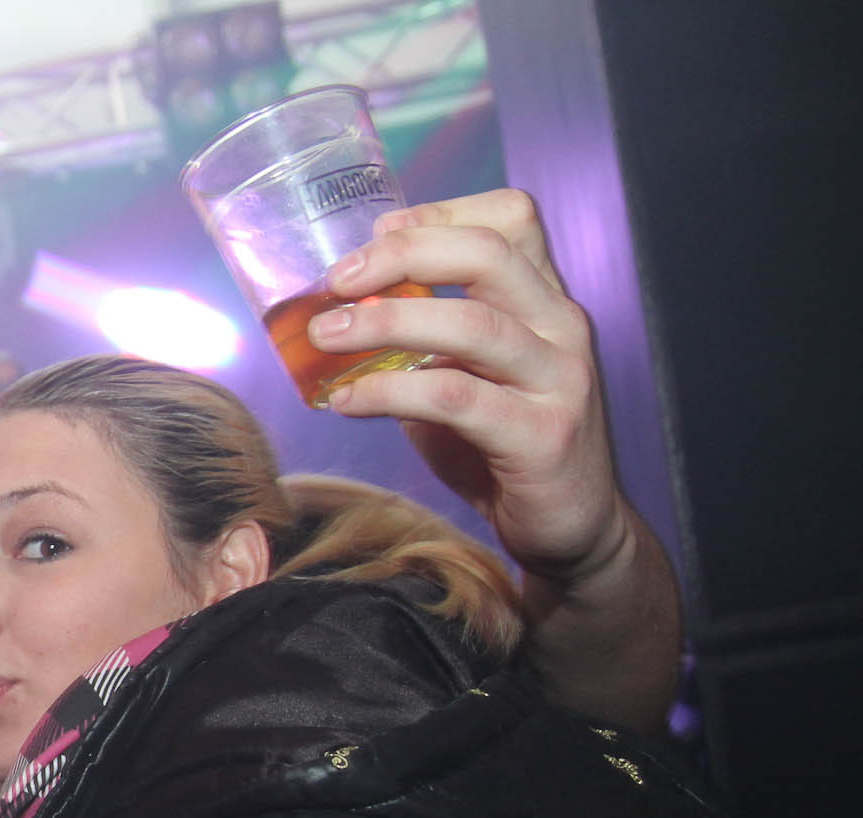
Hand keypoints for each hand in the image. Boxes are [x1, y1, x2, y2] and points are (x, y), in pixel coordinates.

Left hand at [314, 188, 629, 586]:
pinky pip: (455, 399)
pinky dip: (391, 393)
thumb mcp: (466, 374)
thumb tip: (340, 308)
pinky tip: (348, 400)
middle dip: (401, 256)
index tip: (376, 235)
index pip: (510, 218)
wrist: (570, 526)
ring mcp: (559, 378)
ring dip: (384, 324)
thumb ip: (424, 337)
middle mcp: (560, 325)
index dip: (439, 213)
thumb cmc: (505, 444)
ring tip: (325, 336)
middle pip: (486, 254)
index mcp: (544, 298)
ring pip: (470, 324)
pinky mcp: (542, 435)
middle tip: (336, 282)